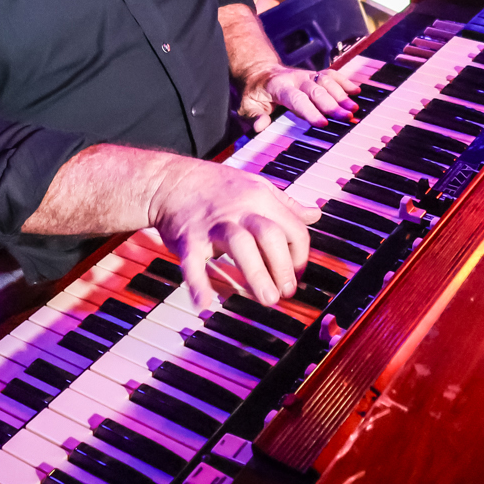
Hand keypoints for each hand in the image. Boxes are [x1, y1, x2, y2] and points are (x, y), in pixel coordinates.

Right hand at [149, 159, 318, 308]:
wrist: (168, 180)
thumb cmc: (215, 185)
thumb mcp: (256, 184)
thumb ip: (286, 202)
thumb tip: (315, 214)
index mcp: (260, 198)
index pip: (293, 228)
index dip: (300, 256)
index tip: (296, 275)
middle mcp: (239, 210)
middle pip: (271, 236)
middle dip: (284, 267)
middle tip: (286, 292)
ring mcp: (213, 224)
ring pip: (240, 246)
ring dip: (257, 275)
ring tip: (268, 299)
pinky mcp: (187, 238)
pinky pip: (193, 262)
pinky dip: (198, 283)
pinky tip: (204, 303)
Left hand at [239, 63, 360, 132]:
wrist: (260, 73)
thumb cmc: (255, 94)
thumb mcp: (247, 107)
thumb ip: (253, 117)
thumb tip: (260, 126)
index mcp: (279, 86)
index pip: (297, 99)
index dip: (310, 111)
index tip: (323, 123)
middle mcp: (296, 78)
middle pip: (317, 90)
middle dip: (332, 104)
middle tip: (346, 117)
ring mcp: (308, 75)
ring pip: (327, 81)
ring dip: (342, 94)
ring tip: (354, 108)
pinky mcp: (315, 75)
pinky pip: (332, 75)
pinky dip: (344, 82)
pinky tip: (356, 91)